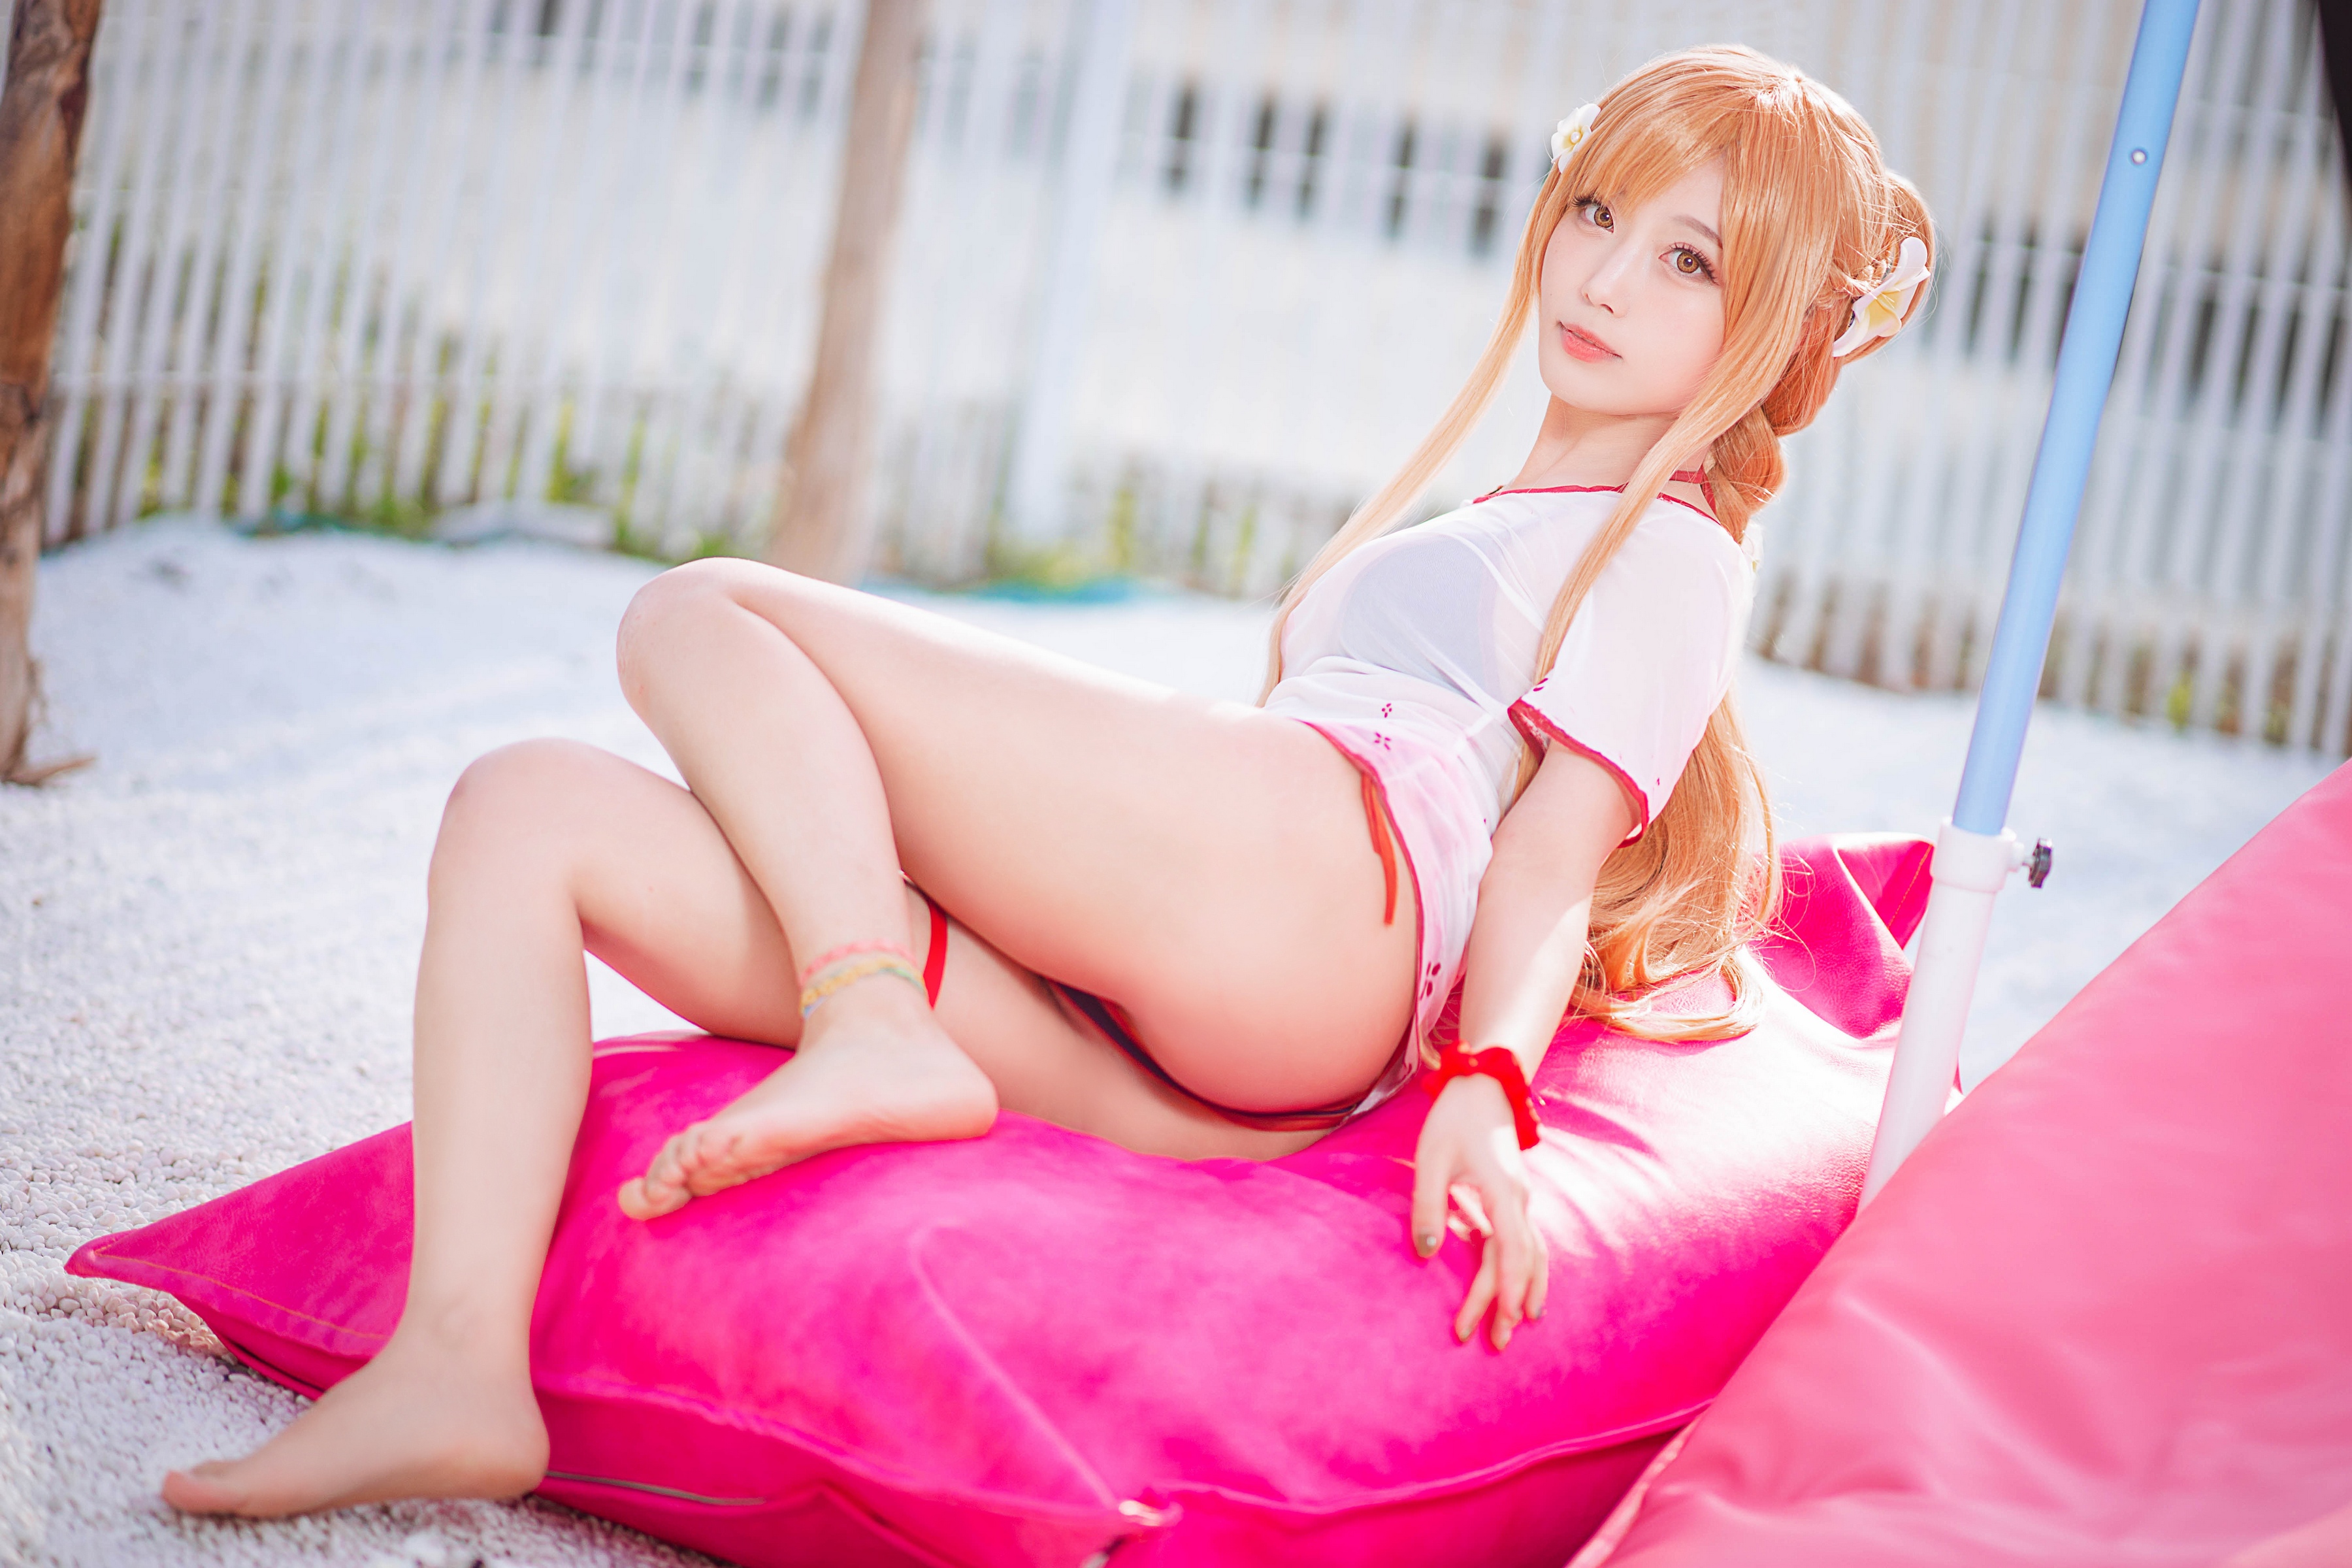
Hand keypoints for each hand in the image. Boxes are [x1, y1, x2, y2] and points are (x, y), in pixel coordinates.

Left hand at [1411, 1073, 1548, 1349]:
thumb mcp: (1431, 1159)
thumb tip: (1424, 1253)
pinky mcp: (1514, 1198)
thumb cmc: (1454, 1119)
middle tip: (1498, 1342)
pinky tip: (1523, 1291)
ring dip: (1526, 1290)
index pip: (1511, 1251)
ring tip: (1519, 1326)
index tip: (1502, 1319)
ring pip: (1532, 1254)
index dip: (1508, 1288)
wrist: (1484, 1086)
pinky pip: (1528, 1242)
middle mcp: (1520, 1201)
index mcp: (1502, 1192)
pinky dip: (1528, 1270)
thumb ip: (1428, 1205)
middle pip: (1522, 1261)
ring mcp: (1521, 1200)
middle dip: (1512, 1302)